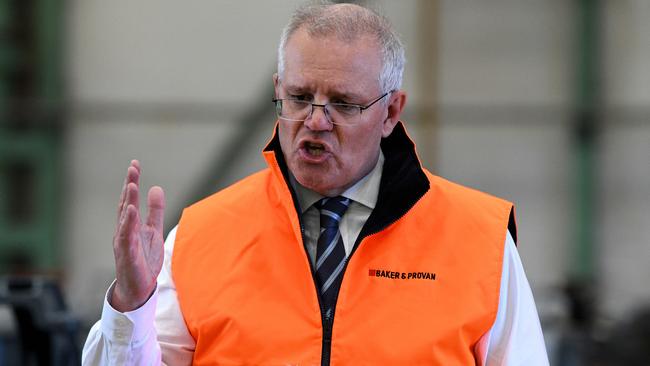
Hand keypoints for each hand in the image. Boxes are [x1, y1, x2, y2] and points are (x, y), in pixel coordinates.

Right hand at [110, 160, 165, 311]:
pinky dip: (128, 224)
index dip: (132, 181)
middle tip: (133, 167)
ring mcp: (123, 242)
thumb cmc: (143, 259)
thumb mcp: (153, 231)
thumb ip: (155, 211)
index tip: (135, 163)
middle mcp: (123, 230)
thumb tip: (156, 187)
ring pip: (124, 218)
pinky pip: (126, 237)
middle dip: (129, 185)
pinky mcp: (127, 255)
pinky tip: (131, 211)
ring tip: (132, 184)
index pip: (130, 199)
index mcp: (130, 224)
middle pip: (125, 204)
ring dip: (128, 200)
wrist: (138, 289)